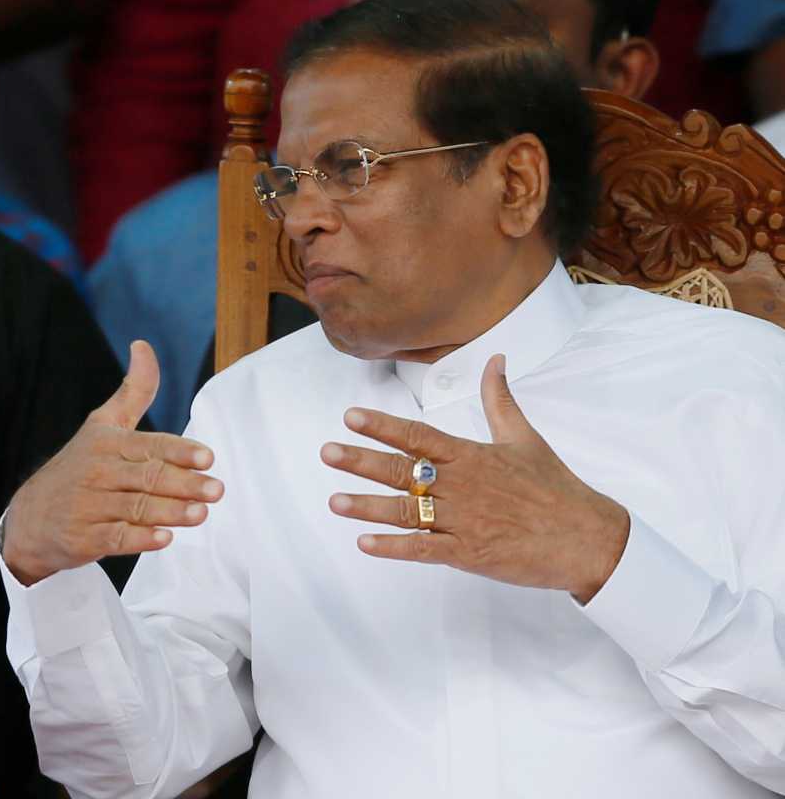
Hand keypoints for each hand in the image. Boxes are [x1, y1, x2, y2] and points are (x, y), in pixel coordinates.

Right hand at [2, 341, 223, 585]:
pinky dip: (140, 539)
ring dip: (170, 512)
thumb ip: (133, 391)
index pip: (148, 445)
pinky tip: (163, 538)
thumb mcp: (101, 426)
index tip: (206, 457)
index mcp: (107, 443)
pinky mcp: (85, 537)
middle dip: (184, 483)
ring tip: (200, 514)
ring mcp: (90, 506)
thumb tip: (143, 346)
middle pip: (147, 477)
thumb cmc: (77, 468)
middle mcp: (98, 472)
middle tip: (216, 489)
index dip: (179, 451)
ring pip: (137, 508)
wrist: (29, 517)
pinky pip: (116, 538)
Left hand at [320, 354, 630, 603]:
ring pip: (406, 511)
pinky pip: (423, 550)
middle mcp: (462, 485)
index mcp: (471, 455)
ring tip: (334, 501)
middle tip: (327, 453)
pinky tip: (364, 544)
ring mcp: (463, 520)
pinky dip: (393, 548)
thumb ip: (499, 399)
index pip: (418, 435)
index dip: (382, 426)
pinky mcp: (469, 553)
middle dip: (361, 461)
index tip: (351, 417)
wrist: (586, 537)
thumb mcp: (524, 437)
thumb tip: (496, 359)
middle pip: (403, 470)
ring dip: (367, 506)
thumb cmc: (554, 487)